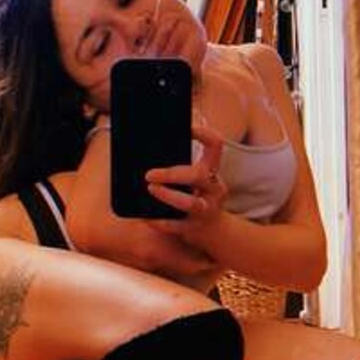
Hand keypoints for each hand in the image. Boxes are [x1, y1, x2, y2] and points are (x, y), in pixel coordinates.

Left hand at [145, 121, 227, 239]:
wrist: (212, 230)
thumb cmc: (195, 195)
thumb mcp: (194, 179)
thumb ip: (179, 164)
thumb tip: (144, 147)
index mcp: (212, 171)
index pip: (215, 145)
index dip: (203, 133)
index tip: (186, 128)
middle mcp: (214, 189)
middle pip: (199, 175)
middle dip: (172, 173)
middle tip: (148, 174)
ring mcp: (206, 210)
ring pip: (191, 203)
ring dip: (168, 195)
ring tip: (150, 189)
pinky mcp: (194, 229)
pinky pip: (176, 226)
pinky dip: (160, 221)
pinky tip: (145, 217)